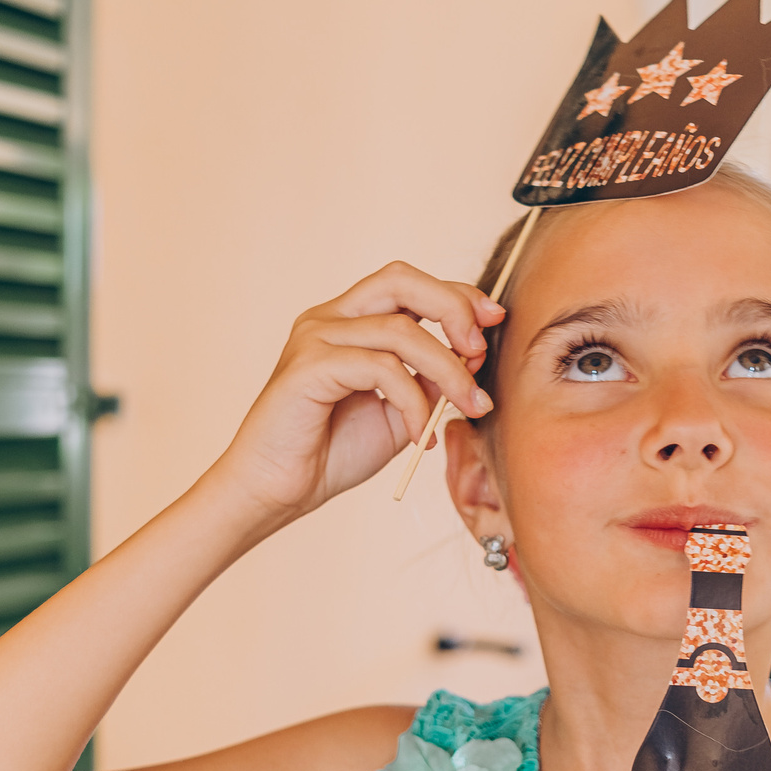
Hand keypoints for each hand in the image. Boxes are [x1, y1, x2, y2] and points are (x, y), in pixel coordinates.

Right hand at [203, 261, 496, 528]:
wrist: (276, 491)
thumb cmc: (330, 452)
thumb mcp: (398, 412)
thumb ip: (428, 381)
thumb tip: (471, 359)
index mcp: (348, 321)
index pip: (408, 284)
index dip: (456, 294)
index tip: (494, 320)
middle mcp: (328, 319)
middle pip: (401, 280)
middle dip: (453, 307)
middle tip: (480, 351)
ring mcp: (315, 338)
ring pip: (401, 329)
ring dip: (447, 369)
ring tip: (467, 407)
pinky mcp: (308, 366)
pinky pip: (381, 368)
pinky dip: (413, 400)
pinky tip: (419, 434)